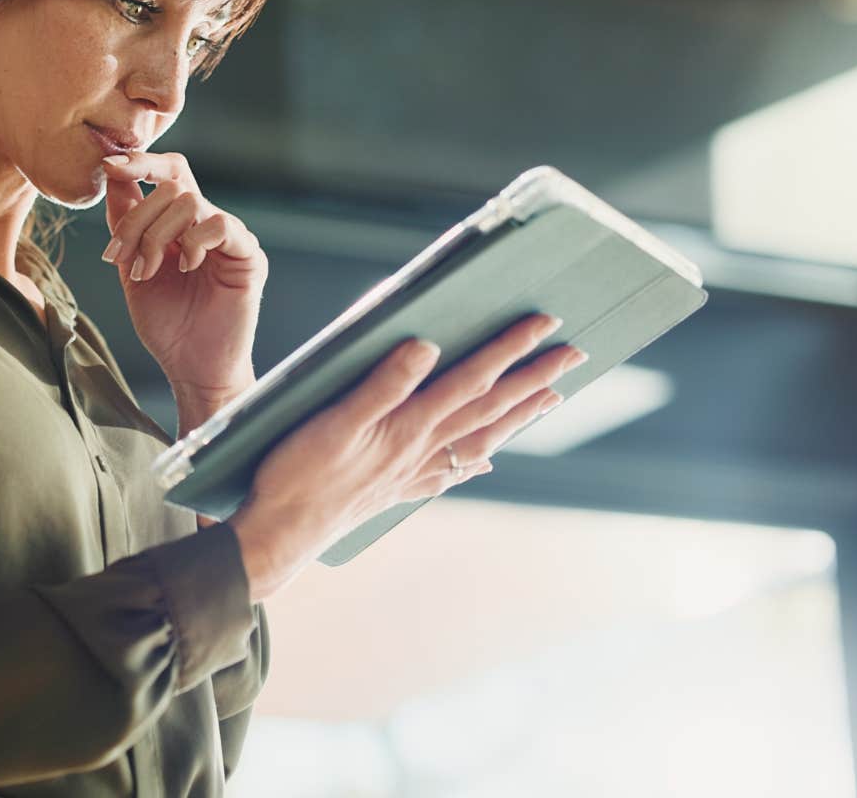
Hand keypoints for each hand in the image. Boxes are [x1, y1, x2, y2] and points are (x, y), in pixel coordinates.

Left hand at [99, 151, 267, 419]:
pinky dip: (194, 242)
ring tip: (146, 272)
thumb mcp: (131, 266)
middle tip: (119, 255)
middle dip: (136, 218)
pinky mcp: (248, 256)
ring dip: (157, 235)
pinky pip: (222, 225)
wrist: (191, 367)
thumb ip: (124, 222)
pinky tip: (183, 268)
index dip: (140, 162)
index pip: (167, 173)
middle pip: (172, 185)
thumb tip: (110, 172)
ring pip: (191, 201)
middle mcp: (207, 223)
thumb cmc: (166, 323)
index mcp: (181, 222)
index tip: (107, 164)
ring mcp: (230, 237)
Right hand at [228, 313, 587, 599]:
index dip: (509, 350)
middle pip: (490, 409)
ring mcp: (412, 473)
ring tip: (550, 398)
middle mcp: (421, 450)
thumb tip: (428, 347)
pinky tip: (487, 463)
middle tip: (575, 355)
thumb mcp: (334, 420)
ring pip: (480, 439)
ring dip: (518, 416)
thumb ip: (382, 384)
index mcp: (409, 426)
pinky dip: (475, 462)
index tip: (545, 324)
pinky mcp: (396, 490)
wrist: (281, 532)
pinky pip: (450, 473)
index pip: (472, 379)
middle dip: (534, 379)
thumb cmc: (299, 474)